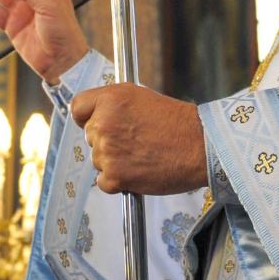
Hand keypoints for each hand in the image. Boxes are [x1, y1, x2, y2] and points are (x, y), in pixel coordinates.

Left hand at [71, 83, 207, 195]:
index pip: (78, 108)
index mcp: (110, 99)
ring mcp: (107, 151)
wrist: (200, 146)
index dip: (87, 117)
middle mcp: (104, 123)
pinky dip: (118, 181)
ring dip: (114, 162)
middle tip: (134, 142)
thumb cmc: (177, 123)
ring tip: (142, 156)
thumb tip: (96, 116)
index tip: (96, 123)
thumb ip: (114, 105)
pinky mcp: (115, 176)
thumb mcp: (141, 98)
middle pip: (89, 137)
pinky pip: (103, 182)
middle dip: (106, 141)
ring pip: (97, 160)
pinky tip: (138, 171)